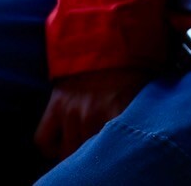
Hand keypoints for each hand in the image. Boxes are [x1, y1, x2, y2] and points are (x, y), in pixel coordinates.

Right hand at [34, 68, 151, 161]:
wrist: (105, 33)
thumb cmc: (131, 63)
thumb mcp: (144, 89)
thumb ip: (140, 116)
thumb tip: (147, 136)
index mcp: (120, 113)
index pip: (114, 150)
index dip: (115, 156)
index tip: (118, 157)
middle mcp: (94, 116)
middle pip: (89, 155)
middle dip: (95, 156)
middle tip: (100, 153)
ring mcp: (72, 112)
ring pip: (67, 153)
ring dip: (75, 153)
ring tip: (83, 149)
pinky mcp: (55, 105)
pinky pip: (44, 140)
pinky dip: (50, 147)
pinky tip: (61, 145)